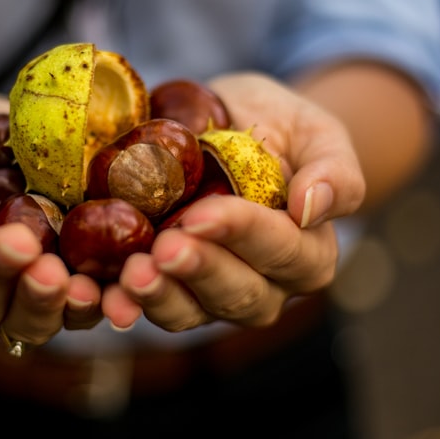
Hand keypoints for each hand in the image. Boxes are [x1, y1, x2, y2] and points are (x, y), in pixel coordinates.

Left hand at [102, 72, 365, 330]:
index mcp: (309, 252)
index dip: (243, 235)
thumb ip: (333, 168)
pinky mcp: (171, 292)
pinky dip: (127, 305)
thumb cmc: (279, 127)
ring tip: (131, 277)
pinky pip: (152, 308)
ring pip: (193, 312)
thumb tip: (312, 206)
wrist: (229, 126)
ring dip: (160, 297)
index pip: (283, 251)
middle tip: (162, 250)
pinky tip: (106, 297)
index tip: (202, 214)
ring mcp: (215, 296)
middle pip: (239, 294)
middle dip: (198, 271)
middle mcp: (267, 286)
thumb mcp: (315, 130)